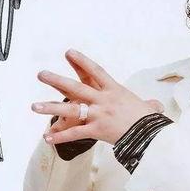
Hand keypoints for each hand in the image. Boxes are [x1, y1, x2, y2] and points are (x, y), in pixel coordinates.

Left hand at [32, 49, 163, 145]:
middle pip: (77, 87)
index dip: (81, 61)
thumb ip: (148, 105)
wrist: (151, 134)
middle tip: (41, 74)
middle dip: (57, 80)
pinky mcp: (97, 130)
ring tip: (34, 106)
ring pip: (71, 110)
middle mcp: (104, 100)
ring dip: (51, 108)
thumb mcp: (147, 108)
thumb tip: (155, 106)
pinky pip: (75, 133)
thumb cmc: (149, 120)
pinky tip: (47, 138)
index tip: (69, 52)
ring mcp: (99, 115)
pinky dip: (61, 136)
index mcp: (114, 90)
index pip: (95, 72)